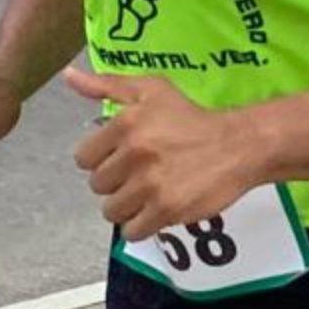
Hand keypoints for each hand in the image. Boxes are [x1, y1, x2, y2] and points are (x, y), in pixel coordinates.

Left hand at [67, 68, 261, 240]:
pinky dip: (142, 225)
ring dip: (128, 206)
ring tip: (150, 194)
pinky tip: (158, 210)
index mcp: (125, 124)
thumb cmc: (193, 117)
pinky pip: (132, 232)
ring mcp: (150, 184)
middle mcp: (134, 154)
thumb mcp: (152, 90)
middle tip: (142, 175)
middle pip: (98, 186)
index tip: (124, 157)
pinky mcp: (166, 209)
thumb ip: (107, 85)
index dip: (103, 160)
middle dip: (118, 183)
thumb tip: (69, 76)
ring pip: (112, 211)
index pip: (84, 158)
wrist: (239, 144)